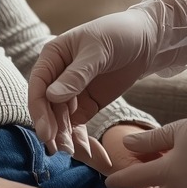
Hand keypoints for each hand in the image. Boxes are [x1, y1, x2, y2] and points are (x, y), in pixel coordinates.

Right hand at [28, 0, 186, 150]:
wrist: (147, 39)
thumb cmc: (118, 34)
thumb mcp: (97, 50)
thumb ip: (76, 74)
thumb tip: (51, 96)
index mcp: (53, 56)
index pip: (38, 86)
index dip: (39, 110)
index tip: (46, 133)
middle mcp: (57, 75)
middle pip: (48, 107)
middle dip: (54, 129)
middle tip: (62, 149)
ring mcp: (72, 91)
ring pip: (61, 119)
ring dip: (66, 137)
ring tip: (77, 153)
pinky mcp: (87, 104)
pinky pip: (77, 124)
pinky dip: (80, 138)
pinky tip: (87, 152)